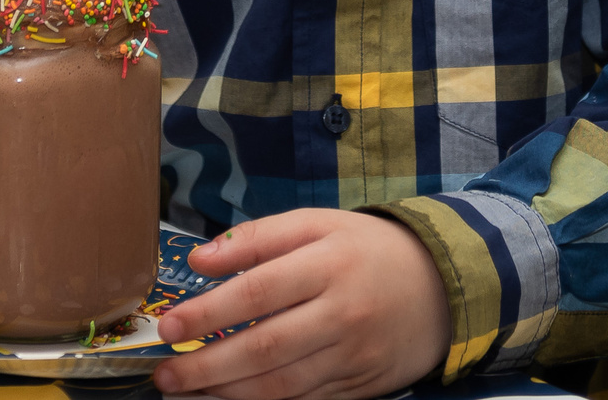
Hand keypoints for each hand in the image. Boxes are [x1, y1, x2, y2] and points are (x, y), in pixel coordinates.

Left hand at [152, 209, 451, 399]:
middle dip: (207, 366)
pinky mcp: (360, 387)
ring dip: (228, 393)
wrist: (442, 285)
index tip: (169, 326)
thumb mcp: (319, 224)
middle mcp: (342, 313)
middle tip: (165, 375)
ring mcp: (353, 357)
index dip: (210, 313)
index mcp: (329, 263)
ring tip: (188, 392)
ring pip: (282, 385)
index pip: (259, 291)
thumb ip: (259, 237)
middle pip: (266, 348)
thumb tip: (199, 259)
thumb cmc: (367, 250)